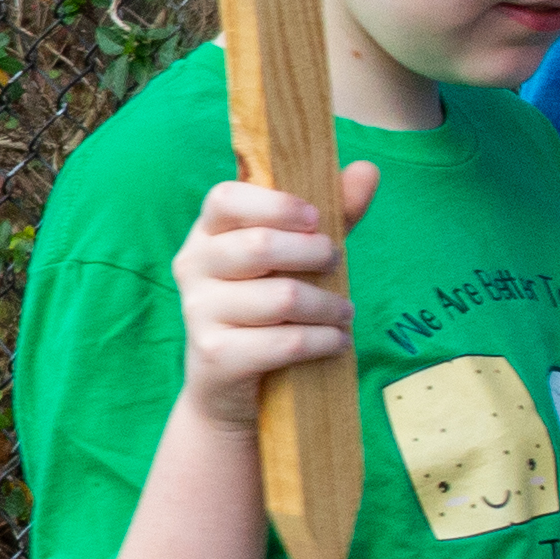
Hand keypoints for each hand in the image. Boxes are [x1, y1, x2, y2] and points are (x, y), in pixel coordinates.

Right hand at [168, 167, 370, 426]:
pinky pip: (286, 342)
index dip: (276, 205)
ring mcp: (198, 312)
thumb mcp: (297, 260)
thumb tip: (366, 169)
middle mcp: (193, 267)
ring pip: (282, 298)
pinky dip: (324, 341)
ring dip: (330, 307)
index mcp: (207, 234)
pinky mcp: (216, 355)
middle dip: (316, 255)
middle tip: (338, 266)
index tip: (315, 219)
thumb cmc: (268, 311)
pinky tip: (336, 342)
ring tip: (343, 314)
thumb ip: (330, 216)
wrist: (232, 390)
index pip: (225, 199)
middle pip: (260, 246)